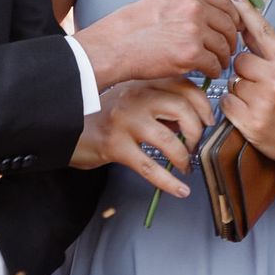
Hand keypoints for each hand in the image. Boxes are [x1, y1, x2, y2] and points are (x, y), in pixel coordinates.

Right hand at [71, 77, 214, 199]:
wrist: (66, 129)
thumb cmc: (102, 117)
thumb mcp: (131, 100)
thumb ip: (160, 104)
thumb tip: (194, 119)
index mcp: (142, 83)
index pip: (184, 85)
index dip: (203, 104)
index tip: (208, 120)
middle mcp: (134, 97)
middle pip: (182, 109)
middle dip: (196, 131)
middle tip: (196, 145)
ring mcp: (124, 121)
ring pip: (169, 140)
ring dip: (184, 157)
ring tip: (185, 166)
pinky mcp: (115, 146)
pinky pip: (150, 167)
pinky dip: (169, 182)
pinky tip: (181, 190)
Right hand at [72, 0, 240, 87]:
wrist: (113, 46)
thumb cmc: (130, 27)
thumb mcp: (161, 0)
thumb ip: (187, 2)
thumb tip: (210, 13)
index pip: (225, 1)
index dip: (232, 18)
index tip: (233, 27)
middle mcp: (193, 6)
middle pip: (228, 24)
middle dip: (230, 39)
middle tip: (226, 50)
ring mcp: (194, 29)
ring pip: (224, 46)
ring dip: (222, 58)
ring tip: (216, 63)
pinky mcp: (192, 53)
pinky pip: (214, 64)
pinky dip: (213, 71)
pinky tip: (206, 72)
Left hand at [220, 0, 274, 169]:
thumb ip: (272, 53)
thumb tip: (245, 28)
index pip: (263, 32)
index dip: (246, 13)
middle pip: (239, 60)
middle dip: (244, 70)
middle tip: (260, 83)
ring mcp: (263, 103)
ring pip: (232, 83)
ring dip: (240, 90)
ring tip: (260, 100)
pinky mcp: (251, 124)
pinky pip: (226, 103)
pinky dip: (233, 106)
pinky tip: (250, 111)